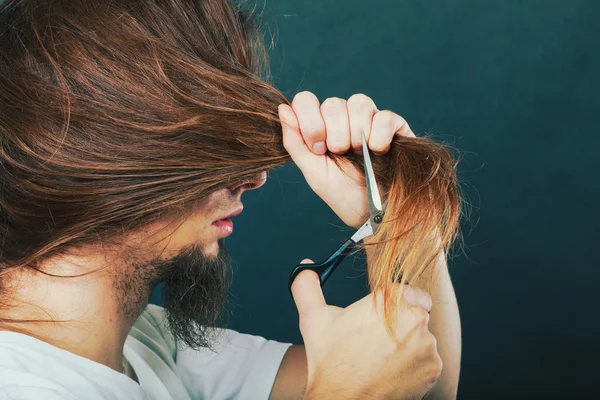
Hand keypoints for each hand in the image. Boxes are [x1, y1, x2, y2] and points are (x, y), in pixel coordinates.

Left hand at [279, 92, 414, 228]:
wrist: (372, 213)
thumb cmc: (341, 193)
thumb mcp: (312, 171)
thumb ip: (295, 142)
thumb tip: (282, 109)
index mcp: (321, 124)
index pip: (306, 100)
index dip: (310, 121)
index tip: (318, 148)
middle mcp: (344, 116)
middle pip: (333, 103)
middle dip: (335, 134)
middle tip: (341, 154)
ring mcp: (370, 118)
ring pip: (359, 103)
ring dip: (356, 134)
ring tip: (359, 154)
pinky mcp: (394, 125)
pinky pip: (384, 116)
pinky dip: (378, 136)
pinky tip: (378, 151)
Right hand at [292, 260, 441, 399]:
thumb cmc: (330, 363)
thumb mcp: (313, 319)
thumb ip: (307, 286)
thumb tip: (306, 267)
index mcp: (388, 300)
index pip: (409, 291)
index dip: (397, 304)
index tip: (385, 316)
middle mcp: (414, 319)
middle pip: (417, 313)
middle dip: (402, 324)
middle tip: (378, 340)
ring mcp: (426, 345)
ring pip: (423, 338)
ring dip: (410, 345)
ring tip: (382, 358)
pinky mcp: (433, 368)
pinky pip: (428, 360)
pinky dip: (415, 366)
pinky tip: (392, 371)